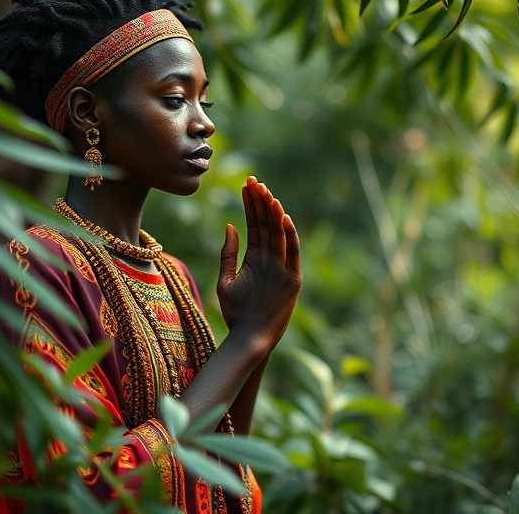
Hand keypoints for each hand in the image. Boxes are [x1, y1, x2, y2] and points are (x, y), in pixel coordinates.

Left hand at [217, 176, 301, 354]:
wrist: (248, 338)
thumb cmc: (235, 312)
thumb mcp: (226, 280)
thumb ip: (228, 254)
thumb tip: (230, 225)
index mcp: (256, 258)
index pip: (255, 224)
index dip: (251, 205)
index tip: (246, 185)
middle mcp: (271, 259)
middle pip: (267, 224)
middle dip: (261, 202)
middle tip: (254, 180)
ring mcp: (283, 268)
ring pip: (279, 234)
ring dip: (273, 212)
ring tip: (266, 192)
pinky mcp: (292, 279)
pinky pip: (292, 253)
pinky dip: (289, 235)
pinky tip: (282, 217)